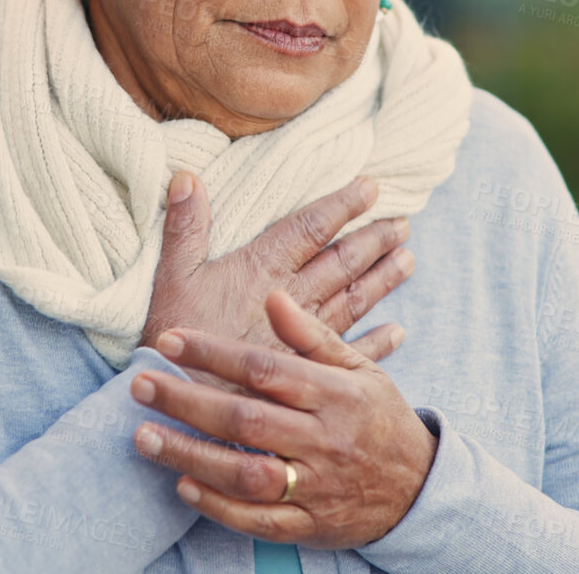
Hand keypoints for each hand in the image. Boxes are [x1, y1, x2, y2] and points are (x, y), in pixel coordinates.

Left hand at [130, 290, 437, 549]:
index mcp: (335, 395)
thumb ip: (312, 336)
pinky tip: (182, 484)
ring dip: (190, 455)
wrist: (420, 489)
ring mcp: (315, 487)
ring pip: (245, 473)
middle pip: (246, 420)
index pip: (265, 369)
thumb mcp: (359, 369)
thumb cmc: (378, 418)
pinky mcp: (309, 525)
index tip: (169, 340)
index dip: (214, 354)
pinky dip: (217, 505)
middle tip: (139, 384)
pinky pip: (257, 519)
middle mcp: (323, 441)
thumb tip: (273, 295)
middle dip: (187, 402)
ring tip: (144, 436)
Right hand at [141, 173, 414, 392]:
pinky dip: (377, 342)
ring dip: (381, 280)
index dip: (341, 205)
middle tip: (402, 223)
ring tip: (408, 260)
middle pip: (340, 263)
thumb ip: (184, 228)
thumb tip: (187, 176)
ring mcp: (303, 338)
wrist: (184, 402)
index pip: (310, 228)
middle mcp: (291, 300)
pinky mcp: (307, 372)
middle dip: (373, 241)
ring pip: (352, 300)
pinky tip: (398, 332)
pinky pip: (350, 354)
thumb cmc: (173, 340)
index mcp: (261, 270)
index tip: (371, 187)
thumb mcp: (171, 277)